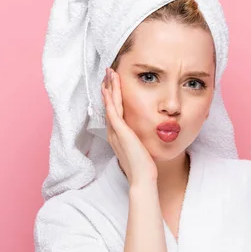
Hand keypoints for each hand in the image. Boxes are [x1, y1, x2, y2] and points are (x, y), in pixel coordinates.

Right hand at [101, 67, 157, 185]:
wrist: (142, 178)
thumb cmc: (143, 166)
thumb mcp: (140, 149)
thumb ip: (138, 140)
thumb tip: (142, 136)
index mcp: (118, 135)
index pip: (113, 111)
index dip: (111, 97)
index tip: (111, 84)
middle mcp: (114, 132)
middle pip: (109, 105)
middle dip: (108, 87)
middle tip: (107, 72)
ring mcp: (116, 132)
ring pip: (110, 105)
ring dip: (109, 89)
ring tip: (108, 74)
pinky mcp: (120, 133)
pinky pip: (113, 113)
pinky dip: (110, 101)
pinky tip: (108, 90)